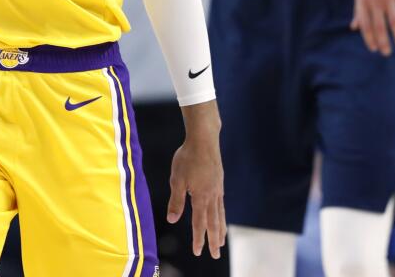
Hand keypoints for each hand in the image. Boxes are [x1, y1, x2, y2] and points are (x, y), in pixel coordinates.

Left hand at [169, 103, 224, 258]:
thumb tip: (172, 220)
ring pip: (220, 214)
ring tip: (222, 241)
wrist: (204, 139)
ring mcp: (218, 189)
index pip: (199, 223)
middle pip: (213, 222)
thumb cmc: (187, 158)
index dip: (198, 238)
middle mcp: (212, 196)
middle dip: (213, 239)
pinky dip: (221, 214)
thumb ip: (176, 201)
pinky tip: (220, 215)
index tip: (199, 252)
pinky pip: (221, 203)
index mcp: (200, 197)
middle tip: (215, 254)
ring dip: (220, 229)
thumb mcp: (177, 179)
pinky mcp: (219, 182)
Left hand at [352, 0, 394, 55]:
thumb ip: (358, 11)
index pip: (365, 25)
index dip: (369, 38)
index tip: (374, 49)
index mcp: (361, 1)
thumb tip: (354, 28)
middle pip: (379, 26)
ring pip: (394, 21)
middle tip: (386, 53)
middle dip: (383, 41)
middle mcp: (374, 0)